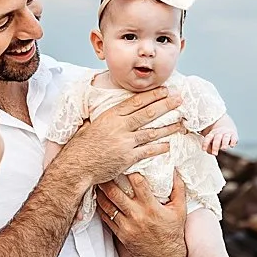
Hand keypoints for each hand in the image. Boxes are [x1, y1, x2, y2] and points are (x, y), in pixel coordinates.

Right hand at [55, 88, 179, 187]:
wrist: (76, 166)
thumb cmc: (80, 147)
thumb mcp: (90, 126)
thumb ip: (104, 119)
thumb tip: (111, 113)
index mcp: (110, 116)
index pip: (135, 102)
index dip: (152, 95)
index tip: (164, 90)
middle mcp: (119, 127)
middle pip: (147, 113)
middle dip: (166, 105)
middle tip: (179, 99)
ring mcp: (124, 142)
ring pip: (151, 132)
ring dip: (168, 127)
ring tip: (181, 123)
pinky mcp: (127, 158)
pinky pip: (147, 151)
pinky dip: (159, 148)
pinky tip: (168, 145)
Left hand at [98, 169, 187, 256]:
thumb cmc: (173, 231)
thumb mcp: (180, 209)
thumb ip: (178, 188)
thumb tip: (174, 169)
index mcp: (151, 207)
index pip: (137, 183)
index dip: (130, 170)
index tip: (125, 162)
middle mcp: (137, 215)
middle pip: (116, 192)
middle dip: (108, 179)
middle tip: (103, 168)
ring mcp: (127, 226)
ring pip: (107, 204)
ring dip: (100, 191)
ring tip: (97, 180)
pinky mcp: (120, 234)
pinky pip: (105, 217)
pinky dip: (100, 206)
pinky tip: (98, 197)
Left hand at [200, 119, 237, 154]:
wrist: (226, 125)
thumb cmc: (216, 136)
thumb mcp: (211, 140)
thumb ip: (209, 147)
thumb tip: (210, 152)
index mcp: (212, 134)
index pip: (208, 138)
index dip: (205, 143)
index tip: (203, 149)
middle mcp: (219, 133)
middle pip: (217, 139)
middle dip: (215, 146)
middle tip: (214, 154)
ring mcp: (227, 134)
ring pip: (225, 138)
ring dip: (224, 143)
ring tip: (223, 149)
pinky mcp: (234, 136)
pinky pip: (234, 138)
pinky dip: (233, 142)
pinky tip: (231, 146)